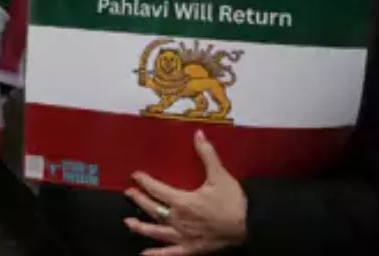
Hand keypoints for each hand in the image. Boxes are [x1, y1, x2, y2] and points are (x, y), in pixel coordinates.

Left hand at [123, 132, 247, 255]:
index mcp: (183, 201)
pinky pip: (170, 253)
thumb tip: (198, 134)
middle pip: (153, 209)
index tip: (135, 175)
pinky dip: (157, 255)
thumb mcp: (220, 175)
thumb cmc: (234, 202)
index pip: (157, 190)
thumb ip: (206, 154)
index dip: (144, 182)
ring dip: (141, 227)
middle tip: (128, 193)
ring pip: (156, 232)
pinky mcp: (191, 249)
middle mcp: (178, 220)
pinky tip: (145, 254)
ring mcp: (183, 236)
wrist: (250, 226)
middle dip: (139, 200)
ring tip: (128, 222)